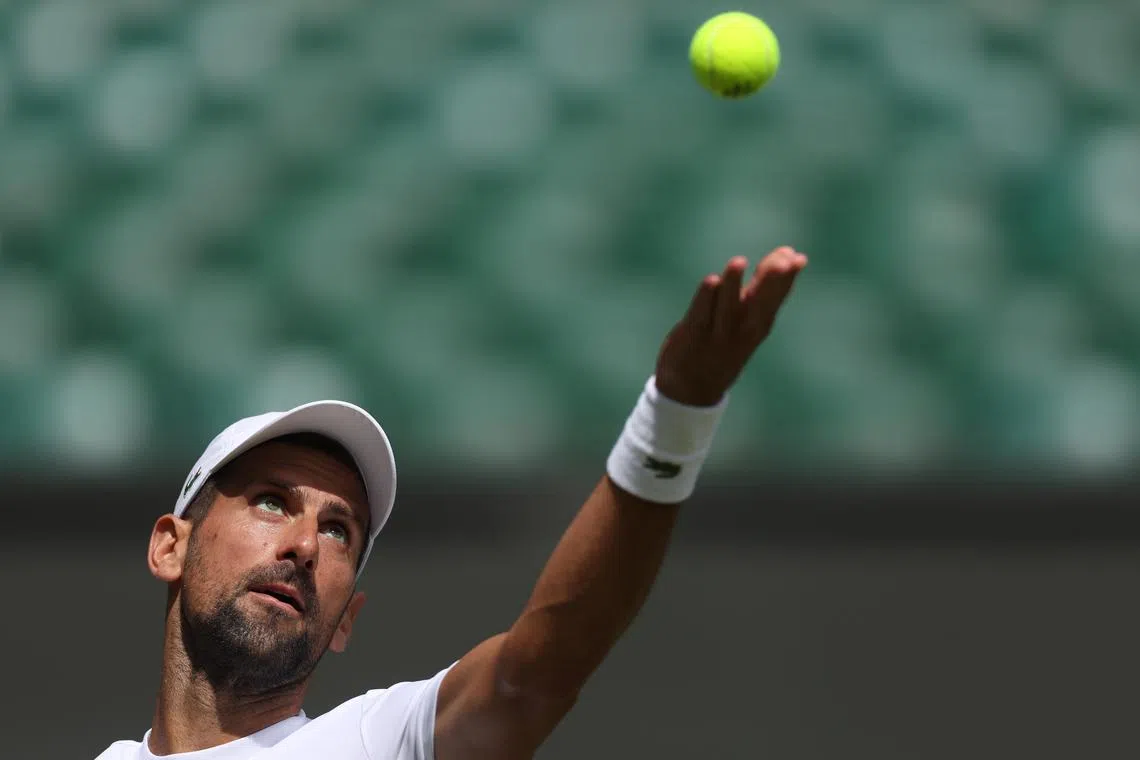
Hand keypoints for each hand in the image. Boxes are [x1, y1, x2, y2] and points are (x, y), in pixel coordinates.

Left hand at [655, 247, 806, 406]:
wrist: (692, 389)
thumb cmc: (725, 344)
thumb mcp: (749, 322)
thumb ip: (764, 289)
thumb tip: (790, 254)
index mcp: (758, 326)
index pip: (776, 299)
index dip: (787, 278)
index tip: (795, 255)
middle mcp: (742, 330)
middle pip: (758, 303)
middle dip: (770, 281)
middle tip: (784, 259)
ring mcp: (717, 333)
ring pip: (726, 305)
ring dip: (732, 284)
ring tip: (739, 262)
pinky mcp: (693, 333)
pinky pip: (700, 313)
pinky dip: (705, 297)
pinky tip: (711, 280)